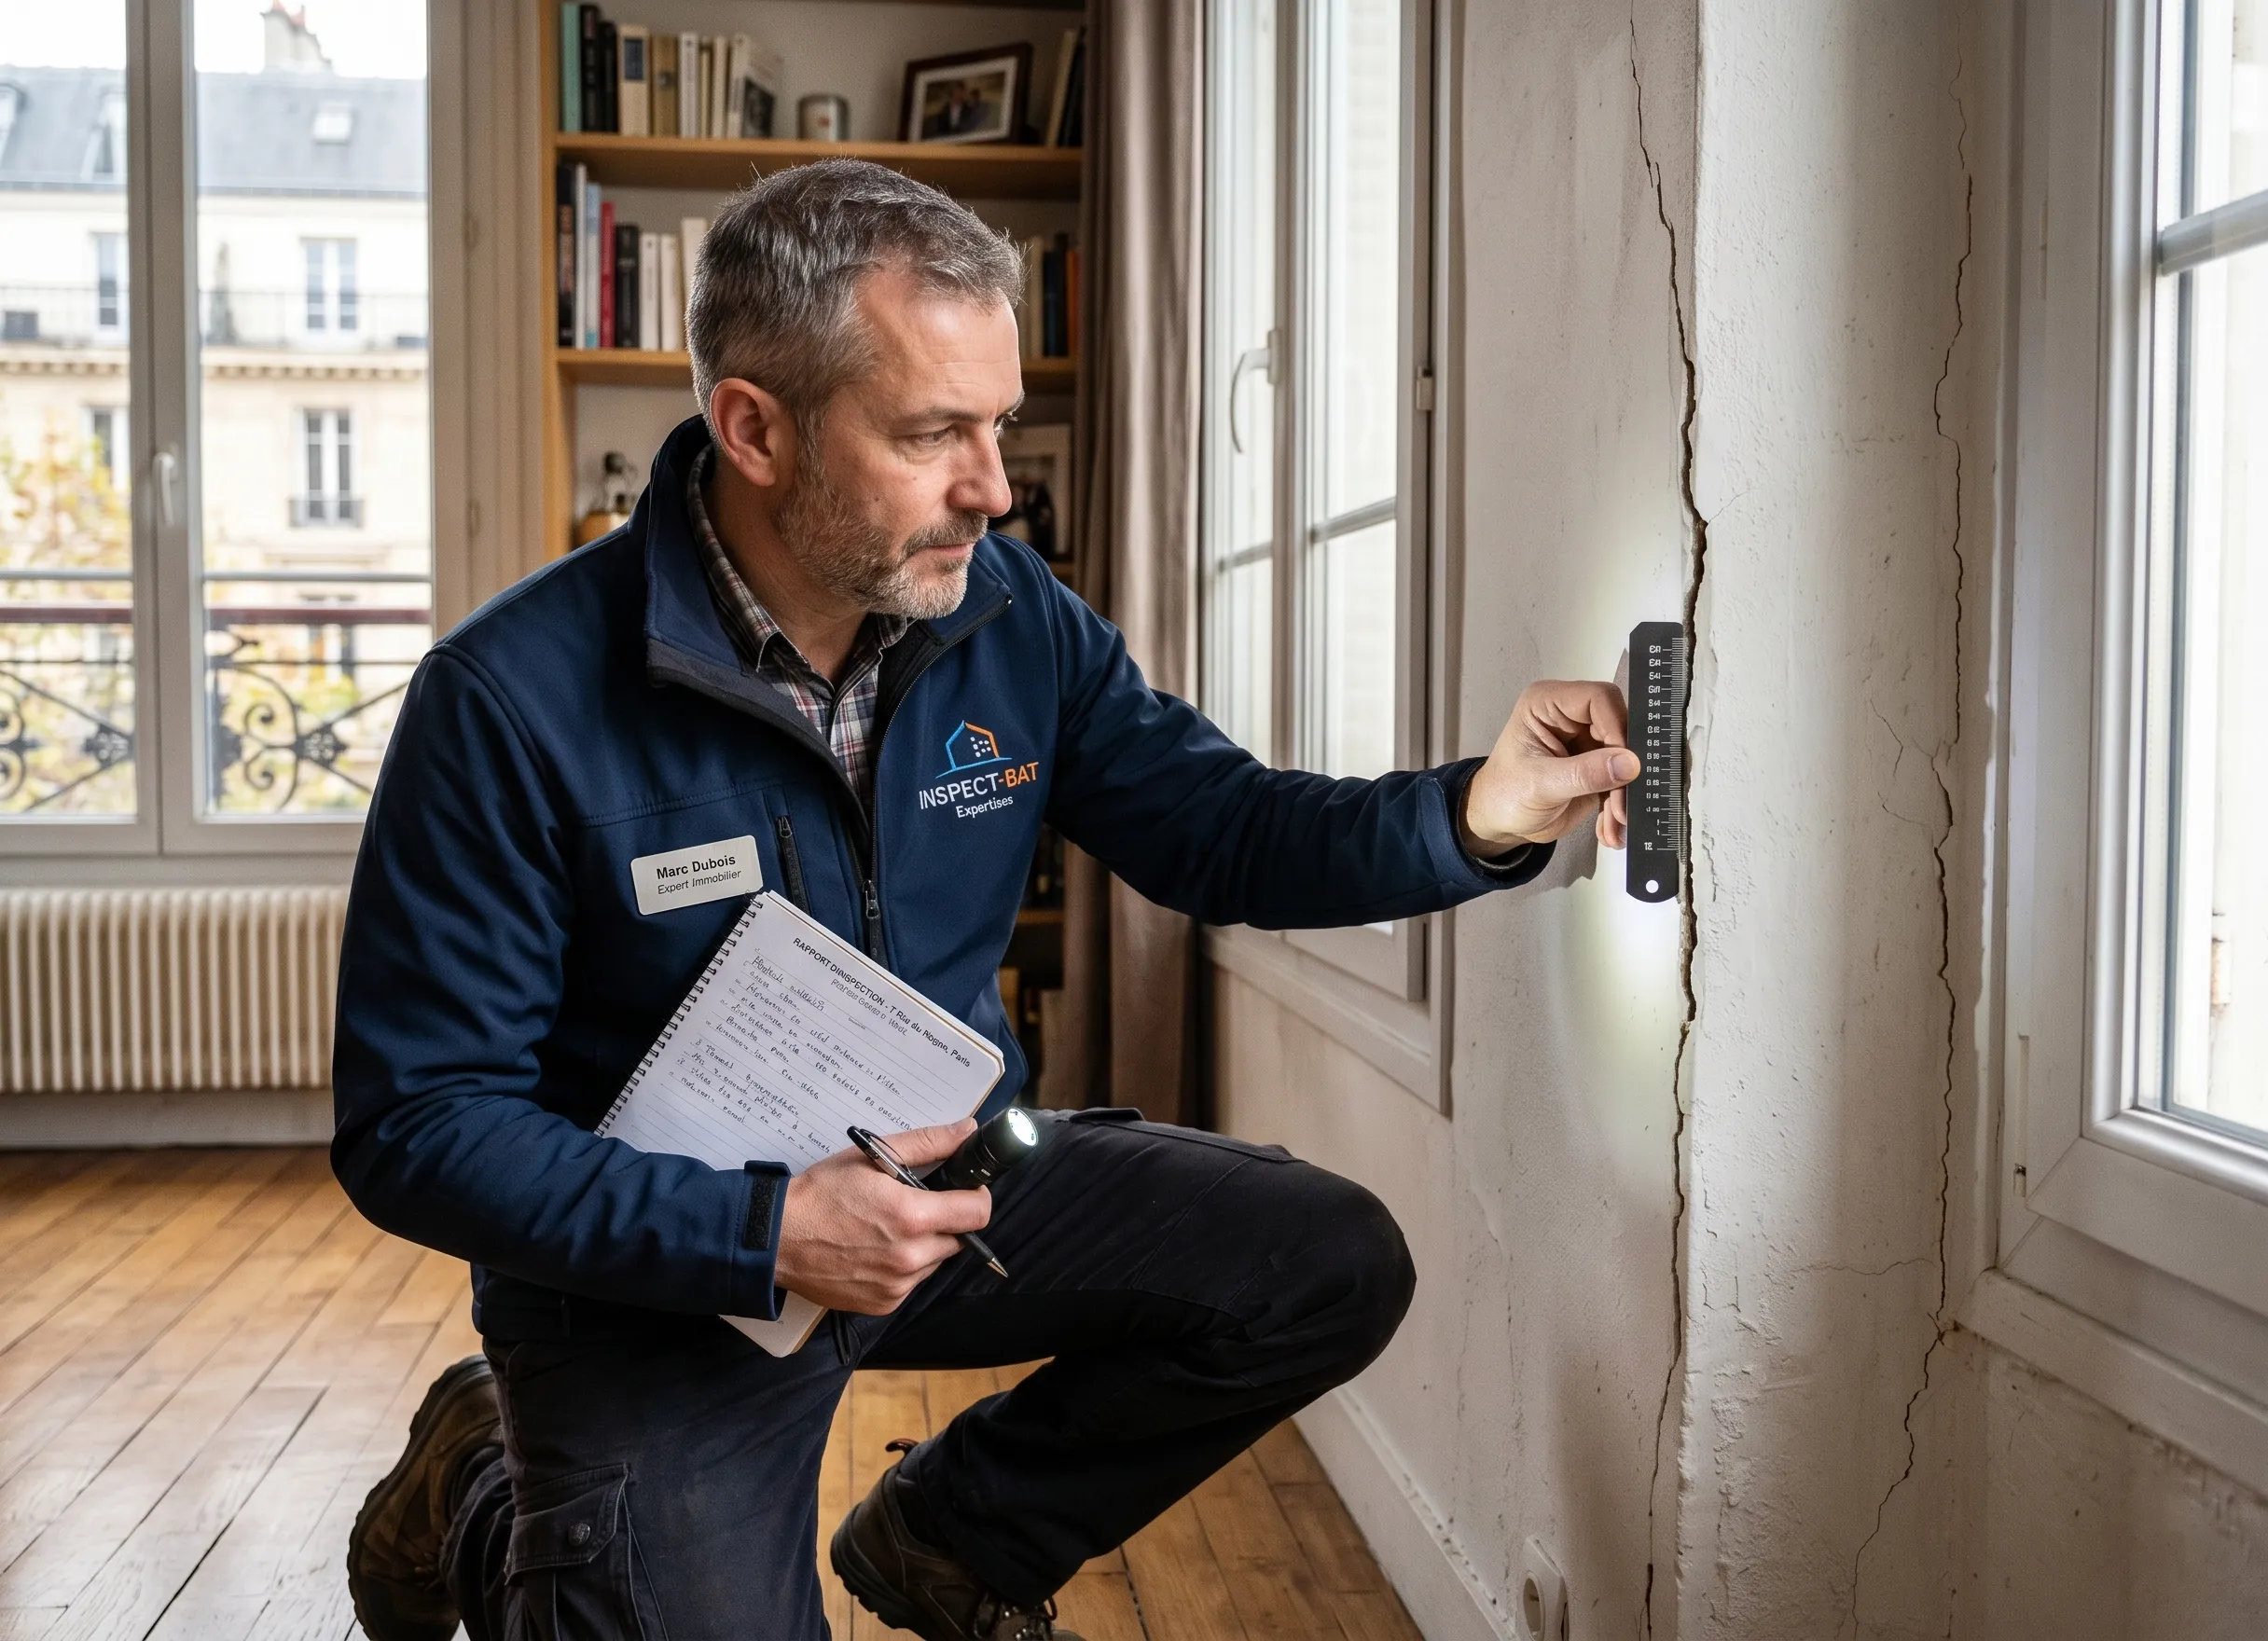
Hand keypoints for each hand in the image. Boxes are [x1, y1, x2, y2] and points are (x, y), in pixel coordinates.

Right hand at [773, 1119, 991, 1314]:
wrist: (776, 1239)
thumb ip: (927, 1143)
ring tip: (888, 1227)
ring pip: (935, 1262)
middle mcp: (910, 1257)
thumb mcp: (872, 1157)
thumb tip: (967, 1131)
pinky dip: (904, 1267)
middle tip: (914, 1204)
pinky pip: (912, 1283)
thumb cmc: (821, 1194)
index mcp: (912, 1217)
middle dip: (945, 1220)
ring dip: (925, 1244)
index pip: (978, 1213)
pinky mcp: (883, 1304)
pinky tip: (876, 1250)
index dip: (975, 1196)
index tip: (962, 1188)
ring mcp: (897, 1286)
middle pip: (958, 1238)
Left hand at [1461, 679, 1640, 852]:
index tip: (1626, 761)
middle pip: (1618, 727)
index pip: (1598, 698)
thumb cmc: (1503, 795)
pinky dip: (1617, 804)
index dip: (1617, 727)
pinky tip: (1609, 828)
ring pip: (1625, 756)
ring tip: (1615, 822)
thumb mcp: (1541, 785)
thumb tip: (1628, 763)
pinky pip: (1621, 779)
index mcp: (1547, 704)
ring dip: (1623, 793)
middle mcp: (1570, 717)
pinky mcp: (1596, 765)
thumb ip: (1584, 773)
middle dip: (1625, 768)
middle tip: (1624, 802)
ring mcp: (1585, 741)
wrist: (1499, 822)